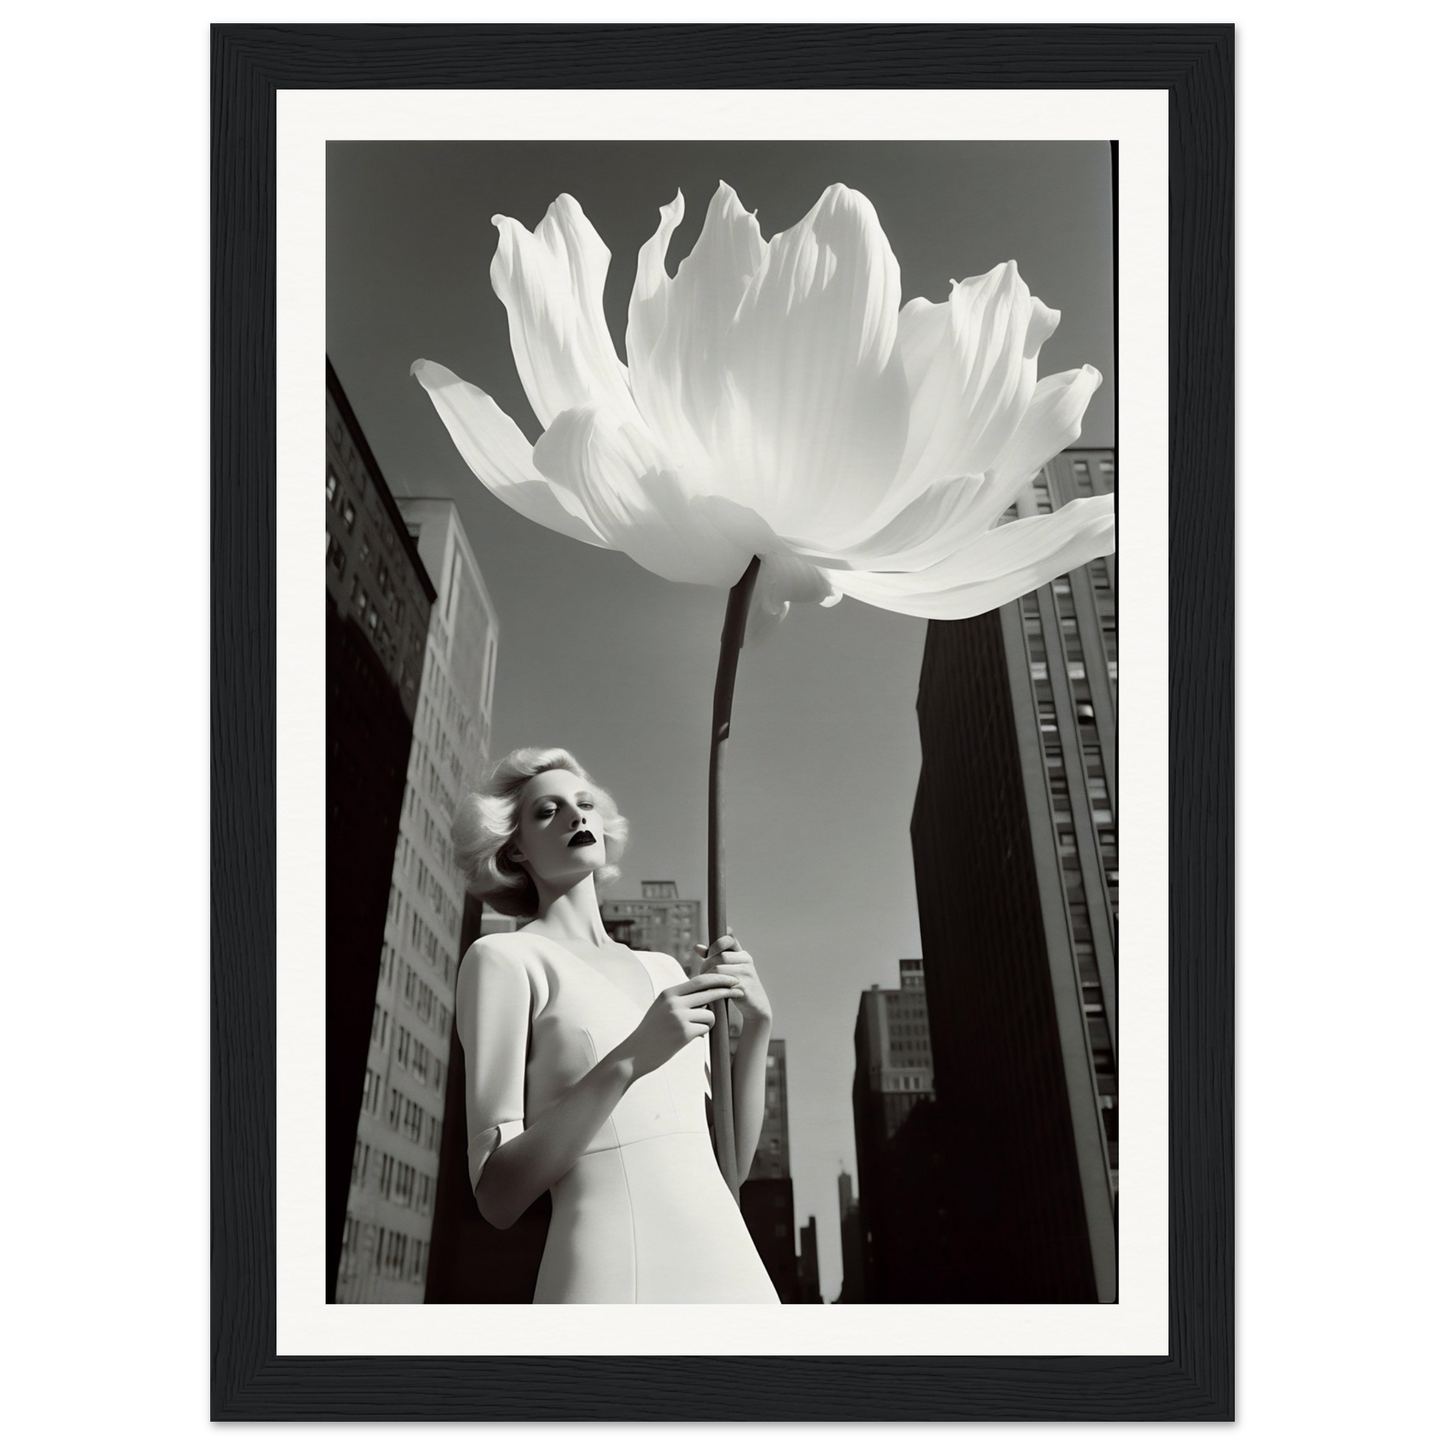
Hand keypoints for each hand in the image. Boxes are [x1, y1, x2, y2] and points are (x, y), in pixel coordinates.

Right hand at [620, 972, 742, 1076]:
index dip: (718, 978)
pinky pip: (705, 1029)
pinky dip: (701, 1033)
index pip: (700, 980)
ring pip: (709, 1015)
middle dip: (727, 990)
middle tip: (740, 991)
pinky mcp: (683, 1033)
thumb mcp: (661, 1008)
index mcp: (669, 993)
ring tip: (693, 1030)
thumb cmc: (651, 1031)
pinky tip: (687, 1038)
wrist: (635, 1053)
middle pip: (709, 992)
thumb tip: (706, 993)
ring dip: (708, 1022)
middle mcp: (674, 1002)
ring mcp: (679, 1017)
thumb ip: (680, 998)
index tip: (731, 979)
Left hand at [693, 933, 771, 1026]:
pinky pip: (722, 983)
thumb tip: (696, 946)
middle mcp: (746, 961)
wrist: (756, 1007)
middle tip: (702, 974)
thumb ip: (714, 957)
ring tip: (705, 982)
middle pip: (720, 957)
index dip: (715, 945)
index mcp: (743, 954)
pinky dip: (713, 986)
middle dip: (707, 965)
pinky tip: (710, 991)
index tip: (709, 954)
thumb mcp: (729, 970)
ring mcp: (747, 974)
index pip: (728, 940)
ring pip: (719, 969)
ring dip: (708, 976)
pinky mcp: (744, 987)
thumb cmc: (738, 986)